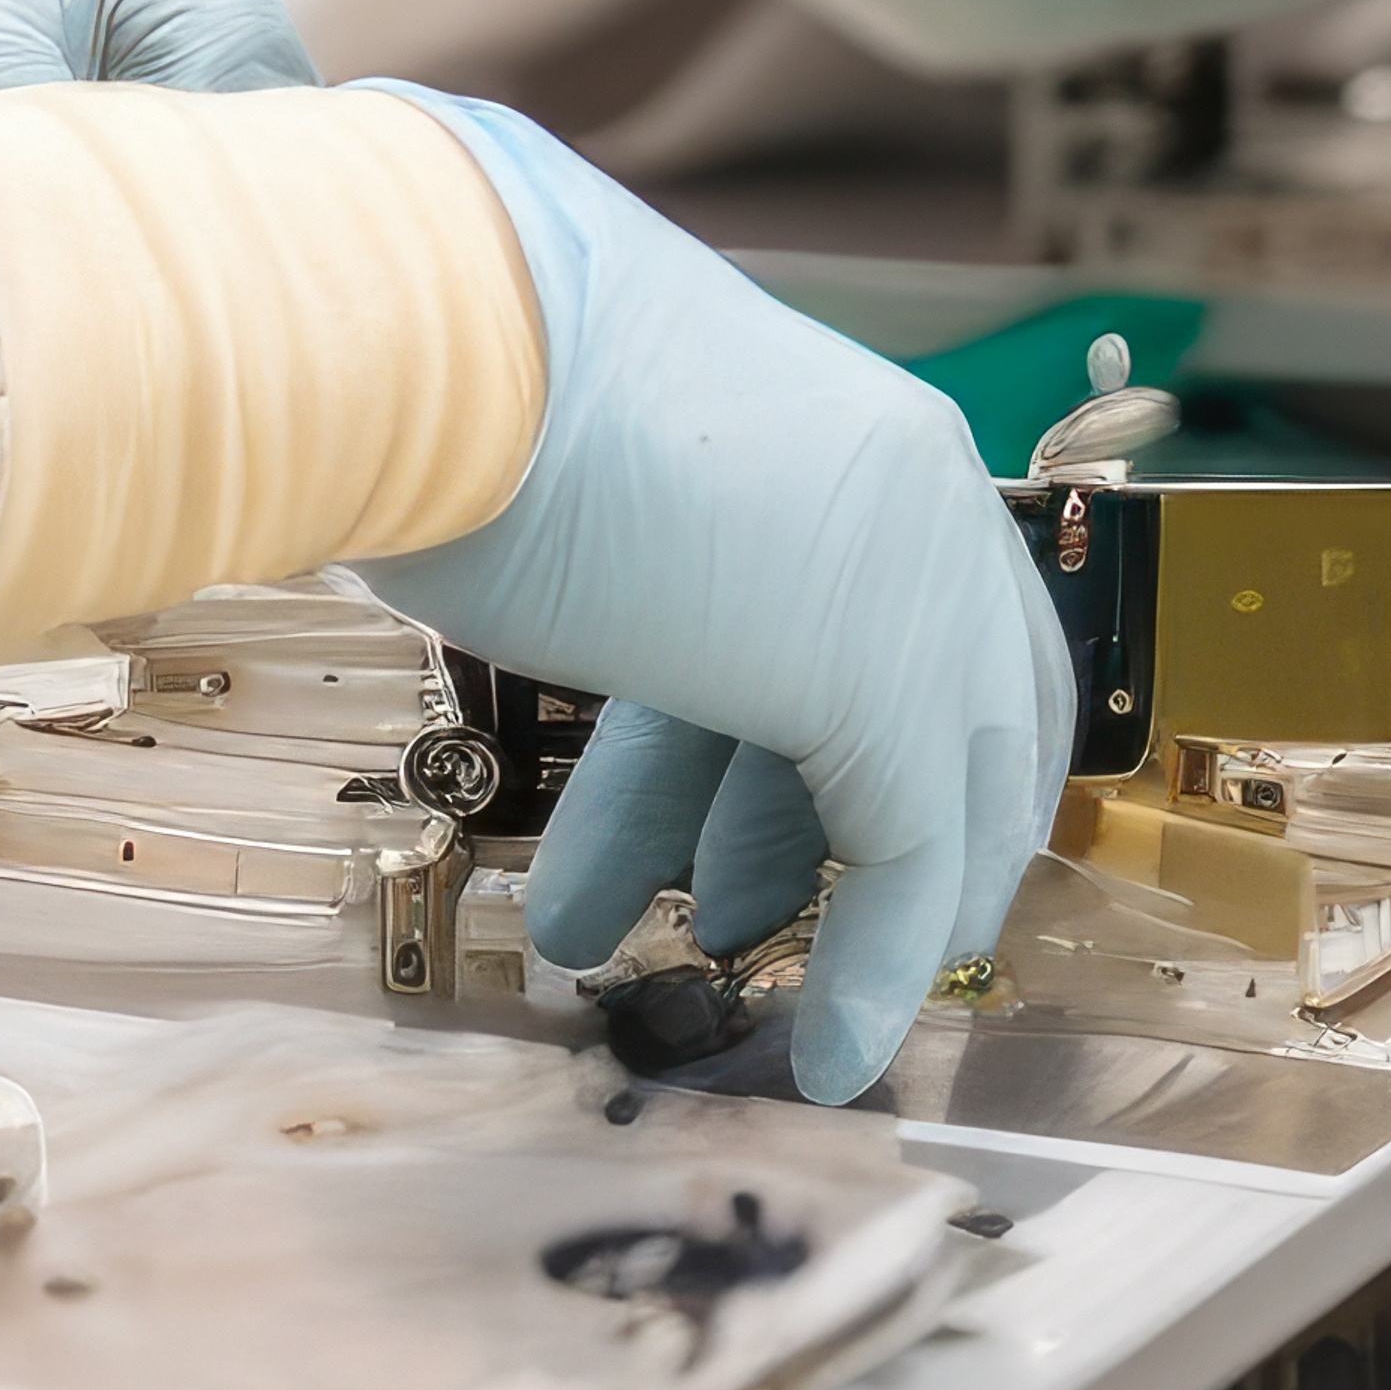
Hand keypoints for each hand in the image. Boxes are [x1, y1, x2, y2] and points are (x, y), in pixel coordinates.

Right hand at [348, 90, 1060, 1105]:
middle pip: (942, 707)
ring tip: (710, 967)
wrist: (448, 337)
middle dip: (839, 829)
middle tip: (749, 913)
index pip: (935, 608)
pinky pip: (911, 865)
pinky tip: (832, 1052)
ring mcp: (915, 586)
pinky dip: (879, 972)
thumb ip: (644, 546)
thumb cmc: (464, 379)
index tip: (799, 821)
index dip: (885, 733)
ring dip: (818, 909)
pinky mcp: (882, 684)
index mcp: (848, 426)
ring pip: (919, 793)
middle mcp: (913, 495)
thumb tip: (593, 593)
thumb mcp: (588, 469)